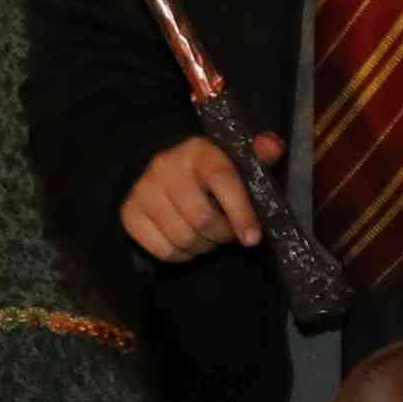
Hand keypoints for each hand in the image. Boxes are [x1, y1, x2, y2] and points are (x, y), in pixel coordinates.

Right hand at [124, 133, 270, 260]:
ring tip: (209, 236)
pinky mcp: (129, 213)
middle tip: (229, 233)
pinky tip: (189, 242)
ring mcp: (143, 190)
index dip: (240, 211)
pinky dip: (182, 255)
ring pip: (182, 238)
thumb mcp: (237, 159)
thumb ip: (259, 155)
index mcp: (199, 152)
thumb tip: (273, 146)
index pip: (221, 180)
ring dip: (204, 246)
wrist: (164, 171)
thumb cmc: (211, 171)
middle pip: (200, 218)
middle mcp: (166, 167)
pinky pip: (162, 251)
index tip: (252, 238)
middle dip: (222, 234)